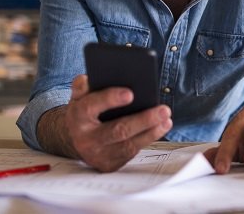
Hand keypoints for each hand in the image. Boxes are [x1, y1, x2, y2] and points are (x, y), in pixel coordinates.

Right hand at [39, 75, 171, 171]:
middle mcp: (86, 139)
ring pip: (129, 145)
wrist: (76, 140)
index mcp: (77, 117)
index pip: (91, 107)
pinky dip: (147, 139)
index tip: (130, 93)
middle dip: (143, 120)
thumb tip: (88, 78)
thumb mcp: (79, 96)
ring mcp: (98, 155)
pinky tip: (159, 128)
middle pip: (118, 130)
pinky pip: (131, 153)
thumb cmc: (84, 113)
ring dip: (151, 132)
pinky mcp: (109, 165)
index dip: (110, 99)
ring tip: (166, 119)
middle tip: (163, 109)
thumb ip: (82, 85)